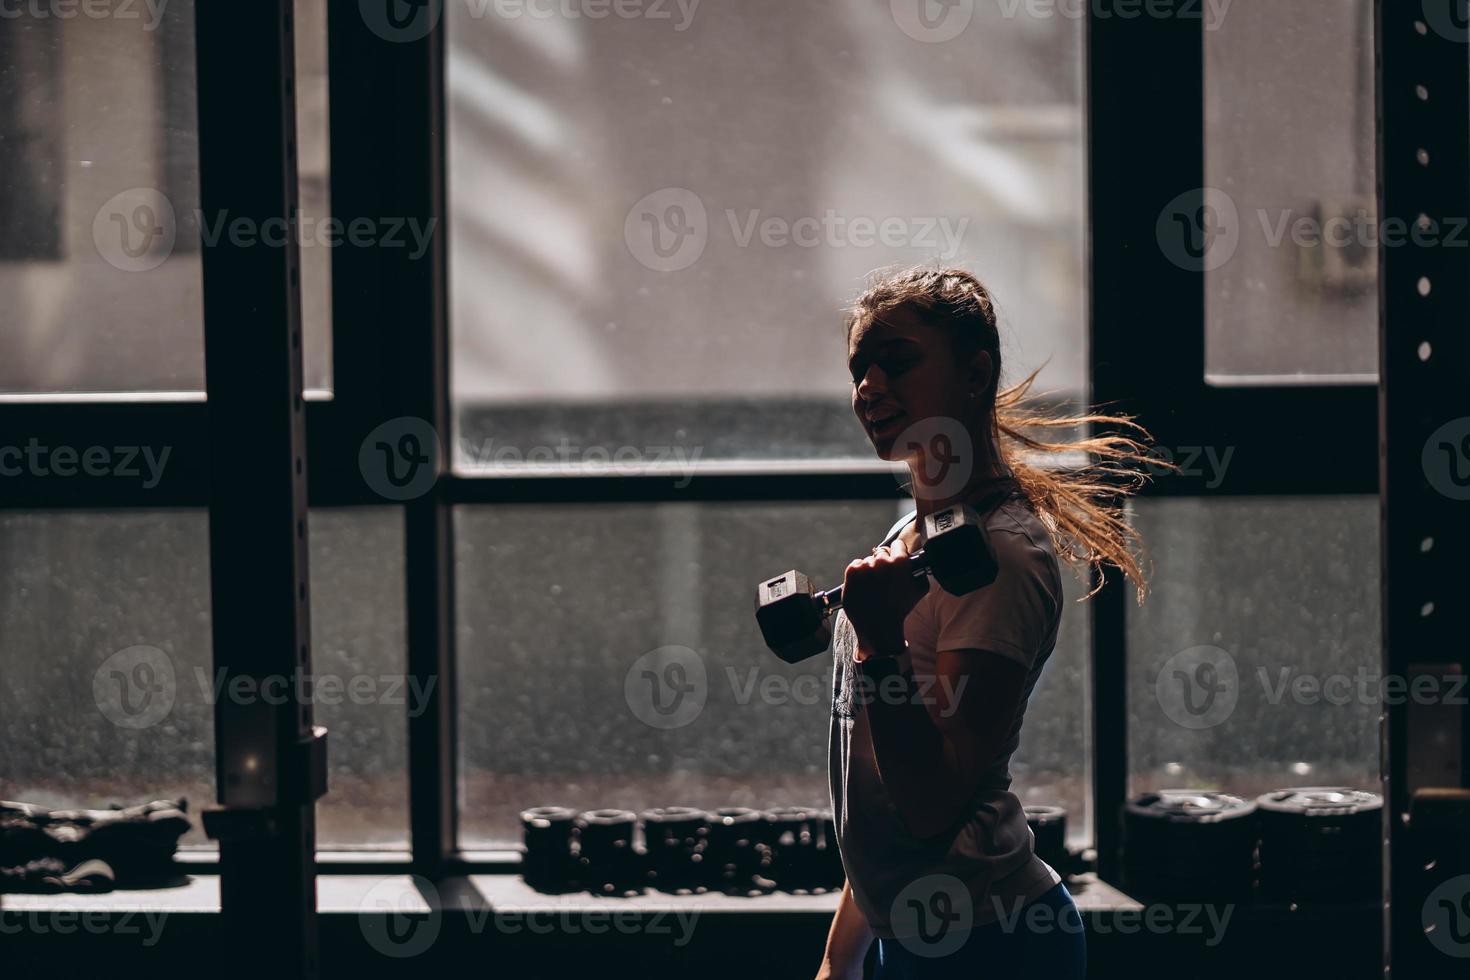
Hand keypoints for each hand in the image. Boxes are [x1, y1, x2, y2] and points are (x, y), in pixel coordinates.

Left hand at [842, 536, 927, 661]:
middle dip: (883, 563)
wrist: (879, 626)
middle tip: (884, 579)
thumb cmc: (900, 609)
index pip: (897, 545)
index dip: (898, 554)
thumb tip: (919, 560)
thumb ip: (920, 571)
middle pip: (882, 553)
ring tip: (873, 587)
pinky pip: (855, 565)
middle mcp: (882, 562)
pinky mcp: (852, 573)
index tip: (895, 563)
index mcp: (900, 562)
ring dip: (870, 570)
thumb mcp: (920, 589)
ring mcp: (866, 567)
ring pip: (868, 560)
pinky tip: (864, 586)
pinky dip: (858, 573)